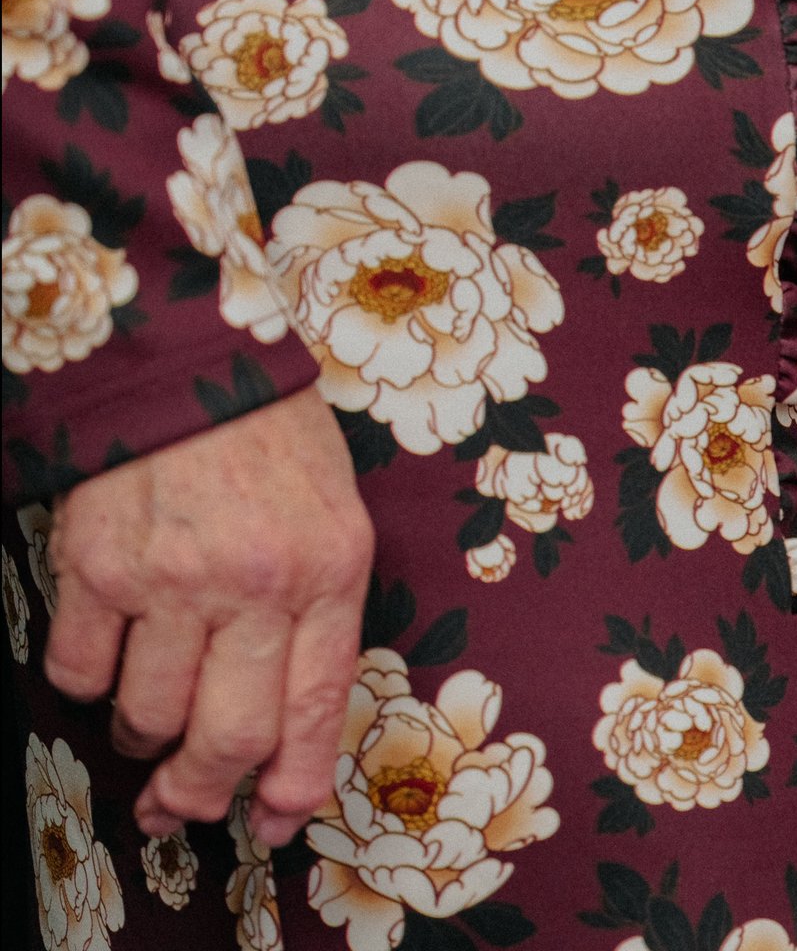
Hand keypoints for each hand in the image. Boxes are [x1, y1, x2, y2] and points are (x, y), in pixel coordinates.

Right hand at [43, 386, 372, 845]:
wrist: (196, 360)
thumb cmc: (273, 440)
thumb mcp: (333, 515)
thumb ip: (317, 611)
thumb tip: (286, 723)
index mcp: (332, 567)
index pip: (316, 704)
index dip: (293, 780)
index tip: (275, 818)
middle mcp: (258, 581)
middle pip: (228, 735)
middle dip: (203, 788)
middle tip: (185, 801)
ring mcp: (174, 577)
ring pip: (148, 717)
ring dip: (144, 736)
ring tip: (151, 715)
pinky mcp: (98, 567)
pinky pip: (81, 674)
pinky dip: (90, 682)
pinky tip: (111, 649)